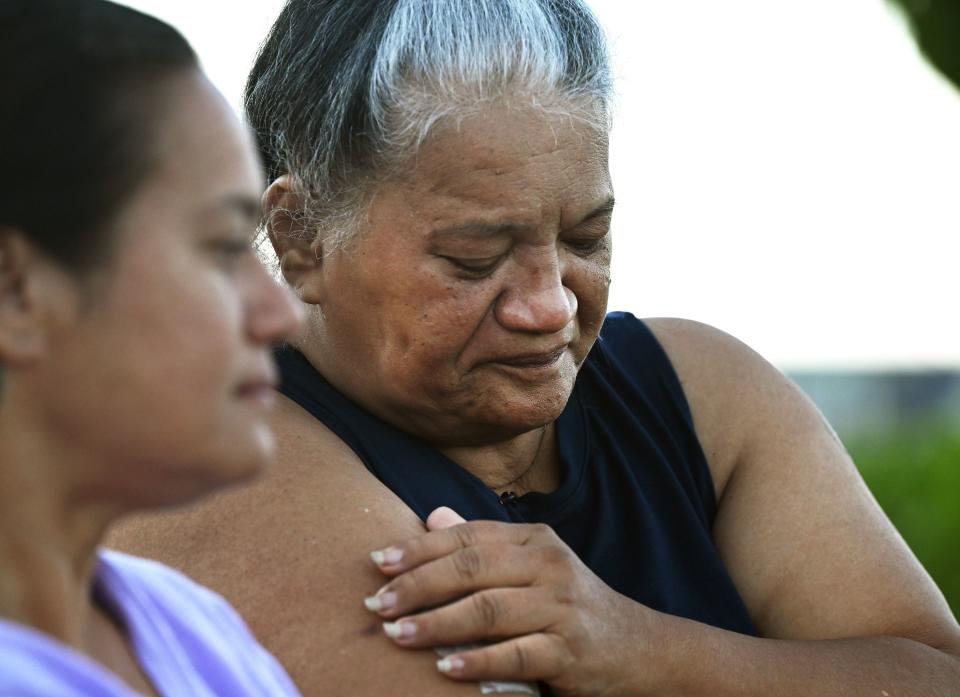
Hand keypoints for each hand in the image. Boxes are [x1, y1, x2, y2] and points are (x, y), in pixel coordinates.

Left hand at [363, 507, 655, 696]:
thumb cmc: (568, 606)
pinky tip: (444, 670)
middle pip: (473, 567)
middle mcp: (549, 564)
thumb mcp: (531, 566)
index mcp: (534, 540)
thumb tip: (432, 517)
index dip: (420, 547)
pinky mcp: (571, 650)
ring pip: (489, 610)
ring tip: (396, 634)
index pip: (468, 536)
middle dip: (419, 584)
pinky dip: (478, 662)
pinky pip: (516, 655)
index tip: (377, 562)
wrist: (638, 648)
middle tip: (377, 603)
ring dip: (437, 623)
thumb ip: (484, 544)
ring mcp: (562, 606)